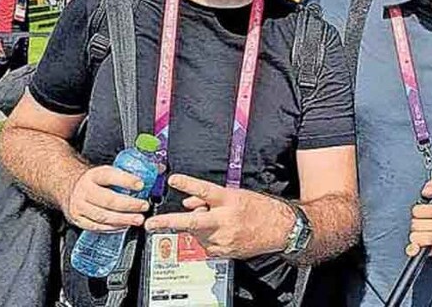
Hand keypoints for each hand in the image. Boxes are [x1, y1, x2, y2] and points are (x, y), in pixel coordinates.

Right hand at [63, 165, 148, 231]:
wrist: (69, 185)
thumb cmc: (96, 180)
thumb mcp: (109, 171)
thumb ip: (132, 172)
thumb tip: (160, 169)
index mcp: (94, 175)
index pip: (109, 176)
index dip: (126, 180)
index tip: (141, 185)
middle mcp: (85, 190)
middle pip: (108, 199)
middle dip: (129, 205)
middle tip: (144, 206)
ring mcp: (80, 206)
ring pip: (102, 215)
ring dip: (122, 219)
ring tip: (138, 219)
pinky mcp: (78, 219)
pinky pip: (96, 226)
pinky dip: (112, 227)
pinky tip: (124, 225)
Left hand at [143, 174, 294, 259]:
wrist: (280, 229)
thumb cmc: (260, 209)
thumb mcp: (236, 195)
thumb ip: (210, 198)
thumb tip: (188, 201)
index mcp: (230, 201)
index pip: (206, 190)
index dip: (188, 184)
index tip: (174, 180)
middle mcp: (225, 220)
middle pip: (192, 222)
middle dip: (169, 223)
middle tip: (151, 224)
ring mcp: (224, 239)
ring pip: (196, 234)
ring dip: (196, 227)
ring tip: (213, 221)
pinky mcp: (224, 252)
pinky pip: (205, 245)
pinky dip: (206, 238)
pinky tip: (219, 232)